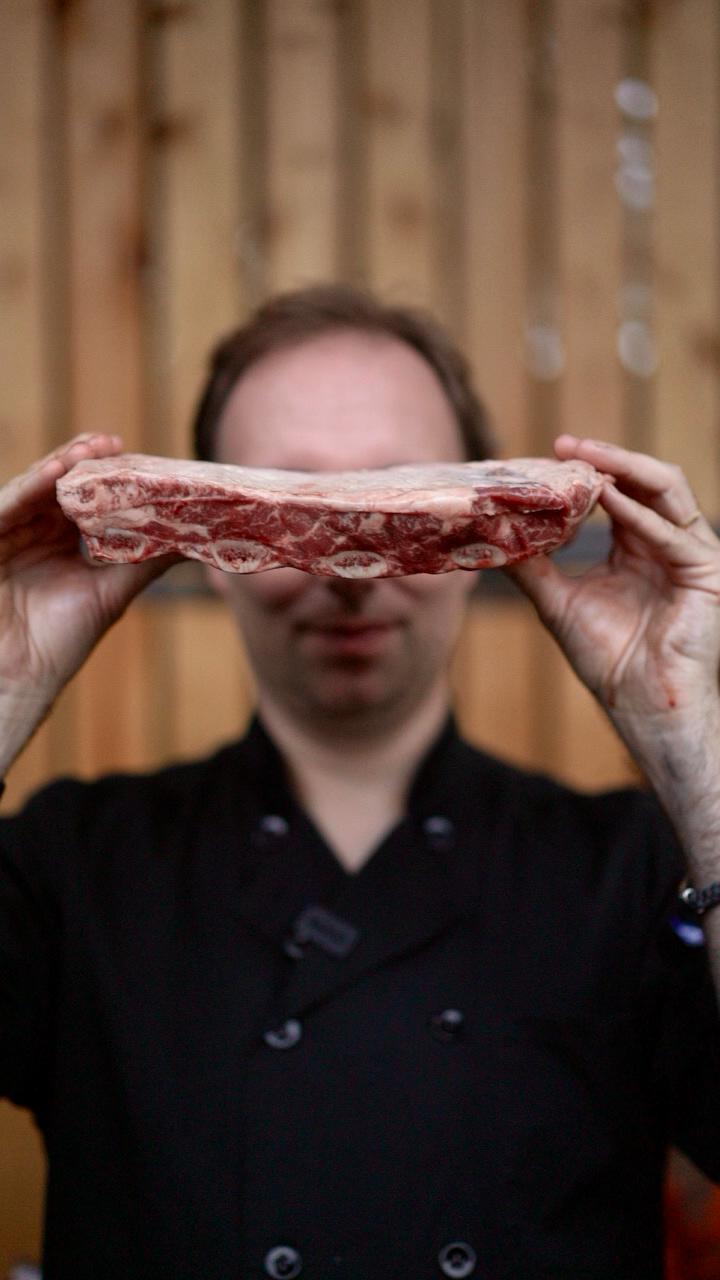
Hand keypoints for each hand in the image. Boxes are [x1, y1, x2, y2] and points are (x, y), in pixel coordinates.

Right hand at [0, 435, 173, 765]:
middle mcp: (32, 533)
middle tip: (111, 443)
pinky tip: (54, 473)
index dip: (102, 474)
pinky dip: (29, 487)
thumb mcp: (112, 593)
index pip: (81, 496)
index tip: (128, 453)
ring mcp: (8, 536)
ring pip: (32, 488)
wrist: (22, 677)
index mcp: (59, 542)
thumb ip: (146, 563)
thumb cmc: (61, 641)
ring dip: (59, 466)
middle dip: (82, 460)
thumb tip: (192, 542)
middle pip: (56, 484)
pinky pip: (7, 507)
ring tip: (88, 450)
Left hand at [509, 436, 719, 738]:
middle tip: (564, 444)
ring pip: (667, 490)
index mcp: (639, 544)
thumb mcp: (557, 603)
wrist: (640, 705)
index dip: (588, 469)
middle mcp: (668, 542)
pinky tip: (609, 500)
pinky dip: (640, 514)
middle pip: (645, 480)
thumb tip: (490, 540)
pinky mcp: (708, 573)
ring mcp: (692, 554)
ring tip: (586, 459)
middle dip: (606, 457)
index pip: (620, 489)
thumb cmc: (609, 660)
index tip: (548, 454)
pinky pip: (673, 534)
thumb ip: (531, 568)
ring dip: (626, 470)